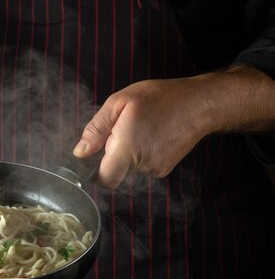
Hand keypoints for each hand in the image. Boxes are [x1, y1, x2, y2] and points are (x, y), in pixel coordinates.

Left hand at [72, 77, 212, 188]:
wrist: (199, 104)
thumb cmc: (158, 98)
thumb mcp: (119, 103)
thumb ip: (96, 129)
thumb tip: (80, 152)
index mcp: (127, 148)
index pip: (104, 180)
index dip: (95, 173)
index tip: (94, 156)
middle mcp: (142, 164)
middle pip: (115, 173)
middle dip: (112, 156)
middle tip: (121, 132)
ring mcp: (156, 169)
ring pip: (129, 169)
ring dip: (127, 154)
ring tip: (139, 129)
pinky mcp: (165, 169)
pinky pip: (143, 167)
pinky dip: (140, 154)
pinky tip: (150, 135)